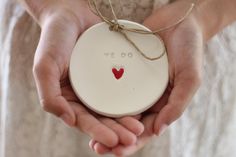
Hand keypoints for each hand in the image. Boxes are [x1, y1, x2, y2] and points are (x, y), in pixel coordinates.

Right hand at [22, 0, 143, 148]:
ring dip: (127, 120)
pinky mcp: (112, 73)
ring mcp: (100, 85)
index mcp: (69, 99)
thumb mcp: (44, 66)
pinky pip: (123, 88)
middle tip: (133, 138)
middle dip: (117, 131)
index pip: (84, 121)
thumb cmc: (54, 39)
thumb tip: (68, 120)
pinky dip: (132, 99)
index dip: (98, 133)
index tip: (114, 141)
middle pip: (102, 119)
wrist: (70, 13)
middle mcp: (85, 95)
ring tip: (140, 129)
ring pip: (115, 108)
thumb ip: (50, 95)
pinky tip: (144, 107)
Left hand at [90, 1, 202, 155]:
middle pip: (127, 124)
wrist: (176, 22)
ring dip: (102, 123)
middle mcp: (145, 98)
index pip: (146, 130)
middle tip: (96, 148)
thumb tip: (158, 130)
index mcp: (161, 105)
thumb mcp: (190, 77)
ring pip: (115, 109)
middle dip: (113, 138)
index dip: (132, 144)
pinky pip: (109, 86)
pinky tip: (87, 105)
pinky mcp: (122, 71)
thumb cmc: (189, 49)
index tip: (118, 152)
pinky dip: (100, 98)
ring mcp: (132, 85)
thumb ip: (177, 104)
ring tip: (87, 134)